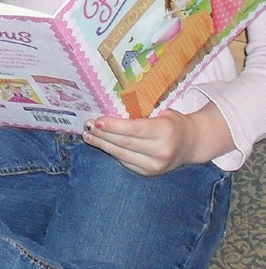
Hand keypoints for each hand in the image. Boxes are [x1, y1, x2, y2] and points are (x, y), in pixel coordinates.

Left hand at [82, 106, 232, 174]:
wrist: (192, 144)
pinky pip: (126, 162)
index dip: (114, 126)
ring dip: (103, 145)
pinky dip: (112, 153)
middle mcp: (161, 152)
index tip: (97, 120)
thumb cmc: (172, 121)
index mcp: (165, 132)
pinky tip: (101, 144)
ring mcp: (156, 166)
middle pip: (125, 143)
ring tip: (88, 136)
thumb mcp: (162, 112)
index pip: (134, 130)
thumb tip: (109, 108)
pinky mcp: (149, 173)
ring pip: (123, 155)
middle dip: (103, 135)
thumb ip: (141, 113)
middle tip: (87, 126)